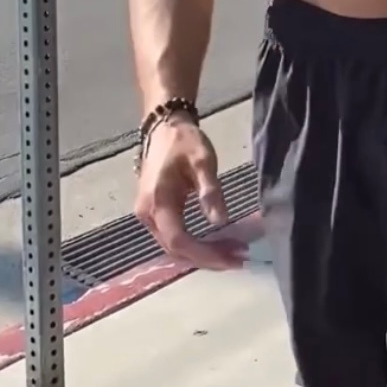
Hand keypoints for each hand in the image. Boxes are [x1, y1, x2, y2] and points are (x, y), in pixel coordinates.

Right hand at [134, 116, 246, 270]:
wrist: (164, 127)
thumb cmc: (184, 142)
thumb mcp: (203, 161)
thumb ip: (210, 191)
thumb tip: (220, 221)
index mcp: (158, 201)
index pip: (179, 240)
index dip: (205, 254)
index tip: (232, 258)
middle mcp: (147, 214)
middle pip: (176, 249)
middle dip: (208, 258)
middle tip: (239, 258)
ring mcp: (147, 215)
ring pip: (174, 247)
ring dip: (202, 254)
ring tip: (232, 253)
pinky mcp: (153, 214)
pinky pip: (173, 238)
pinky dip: (195, 246)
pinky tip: (215, 244)